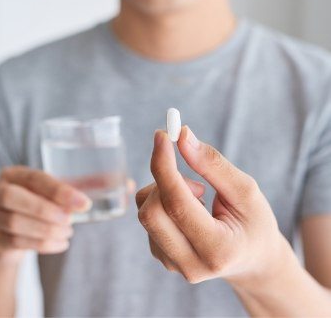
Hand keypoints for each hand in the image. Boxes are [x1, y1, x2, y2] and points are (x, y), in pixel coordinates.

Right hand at [0, 166, 91, 264]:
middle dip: (46, 210)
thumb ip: (84, 186)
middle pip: (14, 198)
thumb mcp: (54, 192)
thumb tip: (123, 183)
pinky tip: (62, 244)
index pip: (35, 178)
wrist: (8, 234)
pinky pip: (16, 242)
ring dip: (47, 230)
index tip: (84, 203)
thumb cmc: (38, 205)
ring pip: (15, 223)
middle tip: (71, 220)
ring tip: (68, 232)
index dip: (59, 191)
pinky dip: (43, 245)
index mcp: (14, 174)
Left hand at [136, 127, 290, 285]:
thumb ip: (213, 164)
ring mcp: (172, 264)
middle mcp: (190, 264)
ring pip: (145, 212)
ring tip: (199, 199)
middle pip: (151, 212)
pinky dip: (163, 202)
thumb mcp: (246, 191)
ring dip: (166, 191)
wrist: (252, 260)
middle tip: (196, 180)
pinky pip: (147, 218)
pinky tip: (188, 211)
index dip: (164, 166)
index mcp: (218, 249)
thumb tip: (182, 136)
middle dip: (165, 181)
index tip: (161, 135)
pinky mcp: (161, 256)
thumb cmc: (254, 223)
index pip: (177, 204)